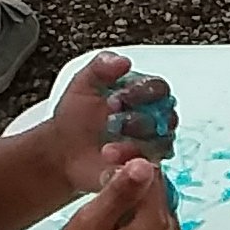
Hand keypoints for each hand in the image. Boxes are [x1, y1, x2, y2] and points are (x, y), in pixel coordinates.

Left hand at [47, 51, 176, 190]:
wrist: (63, 151)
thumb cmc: (76, 118)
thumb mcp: (83, 85)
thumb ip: (101, 67)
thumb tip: (123, 62)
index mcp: (143, 94)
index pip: (160, 88)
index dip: (142, 92)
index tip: (119, 97)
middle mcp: (153, 118)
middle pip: (166, 117)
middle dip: (138, 120)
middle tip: (112, 121)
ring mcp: (152, 145)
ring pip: (160, 143)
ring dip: (134, 144)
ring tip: (106, 148)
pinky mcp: (145, 168)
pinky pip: (151, 166)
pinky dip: (131, 162)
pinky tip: (111, 160)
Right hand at [48, 157, 177, 229]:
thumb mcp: (93, 221)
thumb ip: (120, 191)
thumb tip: (143, 164)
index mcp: (156, 224)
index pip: (152, 173)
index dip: (129, 158)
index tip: (106, 153)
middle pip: (158, 187)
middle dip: (133, 173)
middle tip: (104, 166)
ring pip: (155, 202)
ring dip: (133, 191)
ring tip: (105, 188)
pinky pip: (152, 219)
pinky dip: (136, 209)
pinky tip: (113, 213)